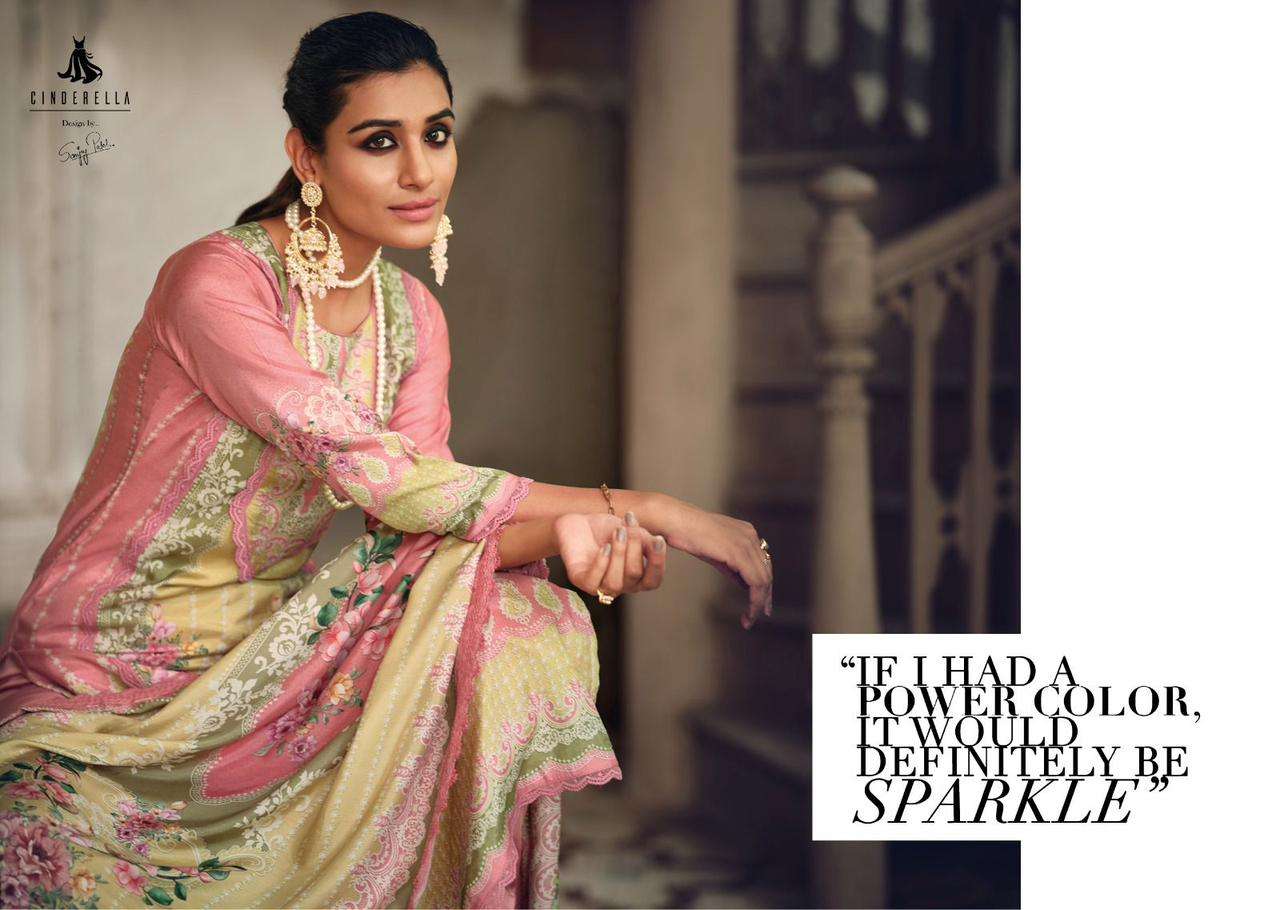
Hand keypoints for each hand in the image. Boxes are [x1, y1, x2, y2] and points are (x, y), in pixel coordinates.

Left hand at [555, 510, 666, 600]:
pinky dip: (602, 564)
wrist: (579, 521)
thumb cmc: (608, 529)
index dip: (657, 563)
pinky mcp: (581, 581)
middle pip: (634, 575)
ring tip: (617, 533)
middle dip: (634, 548)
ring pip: (615, 583)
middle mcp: (621, 585)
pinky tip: (604, 547)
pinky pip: (593, 582)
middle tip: (627, 527)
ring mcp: (600, 585)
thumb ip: (647, 542)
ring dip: (618, 555)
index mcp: (636, 576)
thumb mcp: (633, 532)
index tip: (658, 540)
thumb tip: (657, 547)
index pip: (653, 580)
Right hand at [653, 497, 773, 628]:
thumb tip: (745, 584)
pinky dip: (755, 600)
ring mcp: (747, 543)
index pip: (763, 563)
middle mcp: (751, 536)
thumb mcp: (717, 553)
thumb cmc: (689, 534)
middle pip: (767, 571)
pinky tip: (748, 611)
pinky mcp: (740, 553)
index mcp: (747, 533)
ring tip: (750, 618)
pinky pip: (755, 582)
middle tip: (760, 614)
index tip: (762, 603)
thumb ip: (733, 566)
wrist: (676, 522)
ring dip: (759, 602)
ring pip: (763, 580)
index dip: (765, 585)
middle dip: (765, 596)